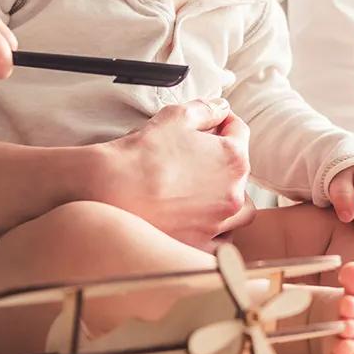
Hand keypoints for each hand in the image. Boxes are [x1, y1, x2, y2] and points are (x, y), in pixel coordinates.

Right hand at [88, 99, 255, 250]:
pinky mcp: (200, 245)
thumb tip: (220, 109)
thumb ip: (206, 109)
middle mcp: (233, 194)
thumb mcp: (176, 117)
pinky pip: (221, 240)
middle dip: (225, 160)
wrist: (112, 189)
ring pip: (239, 210)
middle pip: (241, 172)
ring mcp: (218, 223)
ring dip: (229, 198)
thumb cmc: (142, 153)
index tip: (212, 123)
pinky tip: (199, 220)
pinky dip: (216, 231)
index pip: (240, 132)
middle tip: (200, 155)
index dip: (224, 121)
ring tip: (207, 191)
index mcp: (234, 159)